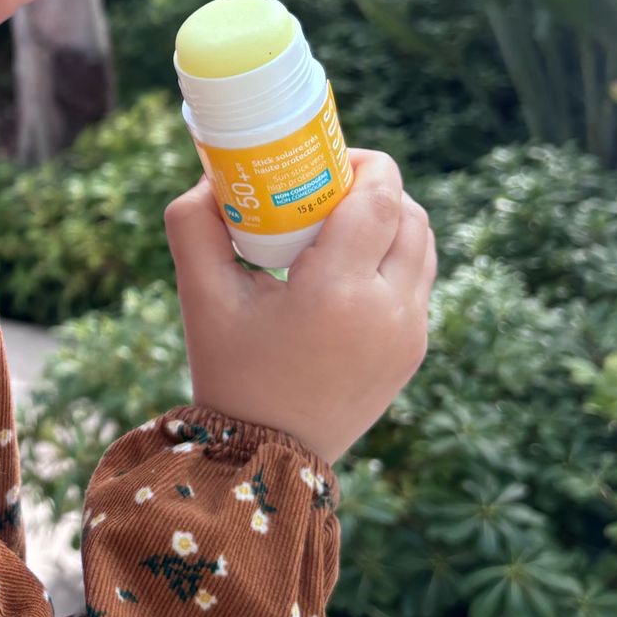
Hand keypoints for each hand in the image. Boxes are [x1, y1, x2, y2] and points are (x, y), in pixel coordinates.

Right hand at [164, 149, 436, 469]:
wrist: (266, 458)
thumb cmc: (230, 372)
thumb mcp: (200, 295)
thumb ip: (193, 224)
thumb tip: (211, 177)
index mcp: (339, 291)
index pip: (381, 197)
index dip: (363, 163)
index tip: (327, 159)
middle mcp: (389, 310)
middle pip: (410, 213)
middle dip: (376, 187)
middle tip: (329, 186)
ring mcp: (409, 334)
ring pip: (422, 245)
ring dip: (392, 220)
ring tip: (341, 224)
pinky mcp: (414, 352)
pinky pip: (418, 282)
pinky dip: (394, 259)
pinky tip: (350, 266)